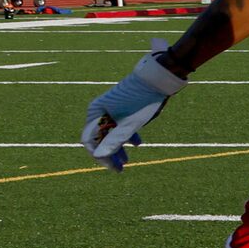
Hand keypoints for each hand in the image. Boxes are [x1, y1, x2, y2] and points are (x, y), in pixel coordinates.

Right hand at [80, 45, 188, 170]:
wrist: (158, 78)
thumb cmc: (142, 101)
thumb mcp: (129, 125)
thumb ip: (114, 140)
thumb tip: (98, 156)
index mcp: (96, 112)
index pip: (90, 141)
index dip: (100, 156)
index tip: (113, 168)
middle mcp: (99, 110)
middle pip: (100, 137)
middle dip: (110, 154)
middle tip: (120, 169)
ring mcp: (110, 108)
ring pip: (110, 132)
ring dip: (118, 147)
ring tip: (127, 161)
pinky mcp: (122, 107)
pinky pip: (120, 125)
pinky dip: (127, 136)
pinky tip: (138, 143)